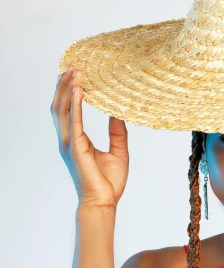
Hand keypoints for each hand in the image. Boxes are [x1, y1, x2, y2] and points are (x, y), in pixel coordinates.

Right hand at [50, 64, 129, 207]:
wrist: (105, 202)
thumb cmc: (110, 182)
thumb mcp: (119, 151)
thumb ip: (117, 131)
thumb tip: (118, 113)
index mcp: (78, 140)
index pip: (70, 110)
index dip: (70, 92)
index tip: (76, 74)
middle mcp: (70, 139)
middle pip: (61, 105)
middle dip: (64, 85)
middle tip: (73, 65)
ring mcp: (70, 143)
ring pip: (62, 109)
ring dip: (66, 89)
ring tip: (74, 71)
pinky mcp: (75, 147)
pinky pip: (73, 121)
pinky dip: (74, 104)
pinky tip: (77, 90)